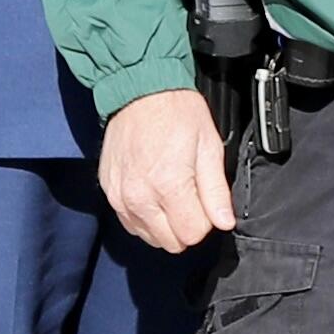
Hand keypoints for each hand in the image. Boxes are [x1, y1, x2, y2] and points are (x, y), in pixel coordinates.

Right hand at [98, 90, 236, 250]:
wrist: (139, 91)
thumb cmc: (176, 113)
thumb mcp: (209, 146)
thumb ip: (216, 190)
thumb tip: (224, 222)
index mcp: (168, 185)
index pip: (192, 234)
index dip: (205, 221)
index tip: (205, 201)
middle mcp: (139, 196)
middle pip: (170, 242)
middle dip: (186, 225)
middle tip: (190, 196)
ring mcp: (120, 196)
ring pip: (150, 237)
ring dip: (164, 224)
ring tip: (170, 193)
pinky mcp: (109, 192)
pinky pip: (130, 223)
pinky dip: (145, 217)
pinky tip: (153, 194)